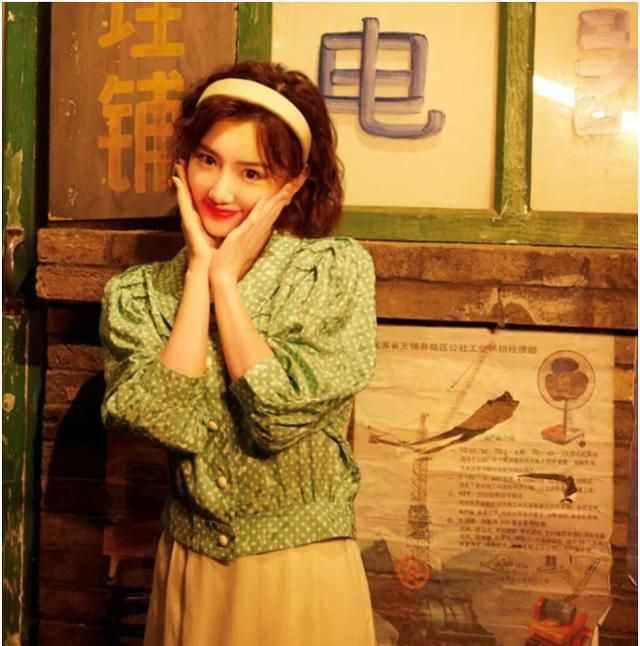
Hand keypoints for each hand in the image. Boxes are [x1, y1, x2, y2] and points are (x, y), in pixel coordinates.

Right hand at [173, 161, 216, 270]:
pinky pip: (183, 204)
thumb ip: (220, 226)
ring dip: (179, 180)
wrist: (211, 268)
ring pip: (183, 196)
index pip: (195, 198)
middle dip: (183, 178)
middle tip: (180, 161)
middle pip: (186, 194)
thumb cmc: (215, 254)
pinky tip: (177, 180)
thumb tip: (230, 219)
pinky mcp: (188, 224)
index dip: (192, 184)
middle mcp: (191, 219)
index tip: (190, 169)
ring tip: (177, 165)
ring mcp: (188, 220)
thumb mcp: (218, 235)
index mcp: (199, 221)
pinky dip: (179, 192)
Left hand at [209, 172, 306, 286]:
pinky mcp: (243, 234)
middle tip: (303, 172)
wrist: (222, 274)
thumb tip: (248, 221)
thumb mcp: (239, 239)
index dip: (286, 193)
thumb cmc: (229, 259)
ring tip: (294, 180)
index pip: (276, 206)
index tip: (295, 180)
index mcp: (259, 228)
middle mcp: (260, 228)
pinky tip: (268, 199)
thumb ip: (245, 229)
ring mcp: (254, 231)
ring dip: (282, 194)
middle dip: (291, 188)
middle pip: (278, 204)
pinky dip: (262, 209)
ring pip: (271, 209)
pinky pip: (255, 219)